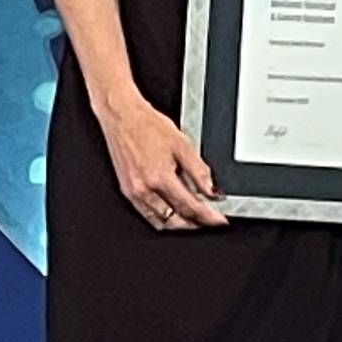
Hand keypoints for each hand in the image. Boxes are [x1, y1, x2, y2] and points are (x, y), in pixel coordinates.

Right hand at [100, 95, 228, 230]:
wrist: (122, 116)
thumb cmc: (148, 125)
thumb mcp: (181, 143)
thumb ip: (198, 170)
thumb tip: (211, 190)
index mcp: (160, 177)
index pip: (191, 206)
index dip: (208, 216)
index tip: (219, 220)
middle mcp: (145, 189)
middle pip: (176, 219)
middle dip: (195, 224)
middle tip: (208, 221)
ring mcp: (134, 193)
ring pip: (160, 222)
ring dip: (179, 224)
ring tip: (193, 219)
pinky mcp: (127, 192)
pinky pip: (147, 215)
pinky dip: (162, 218)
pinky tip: (171, 211)